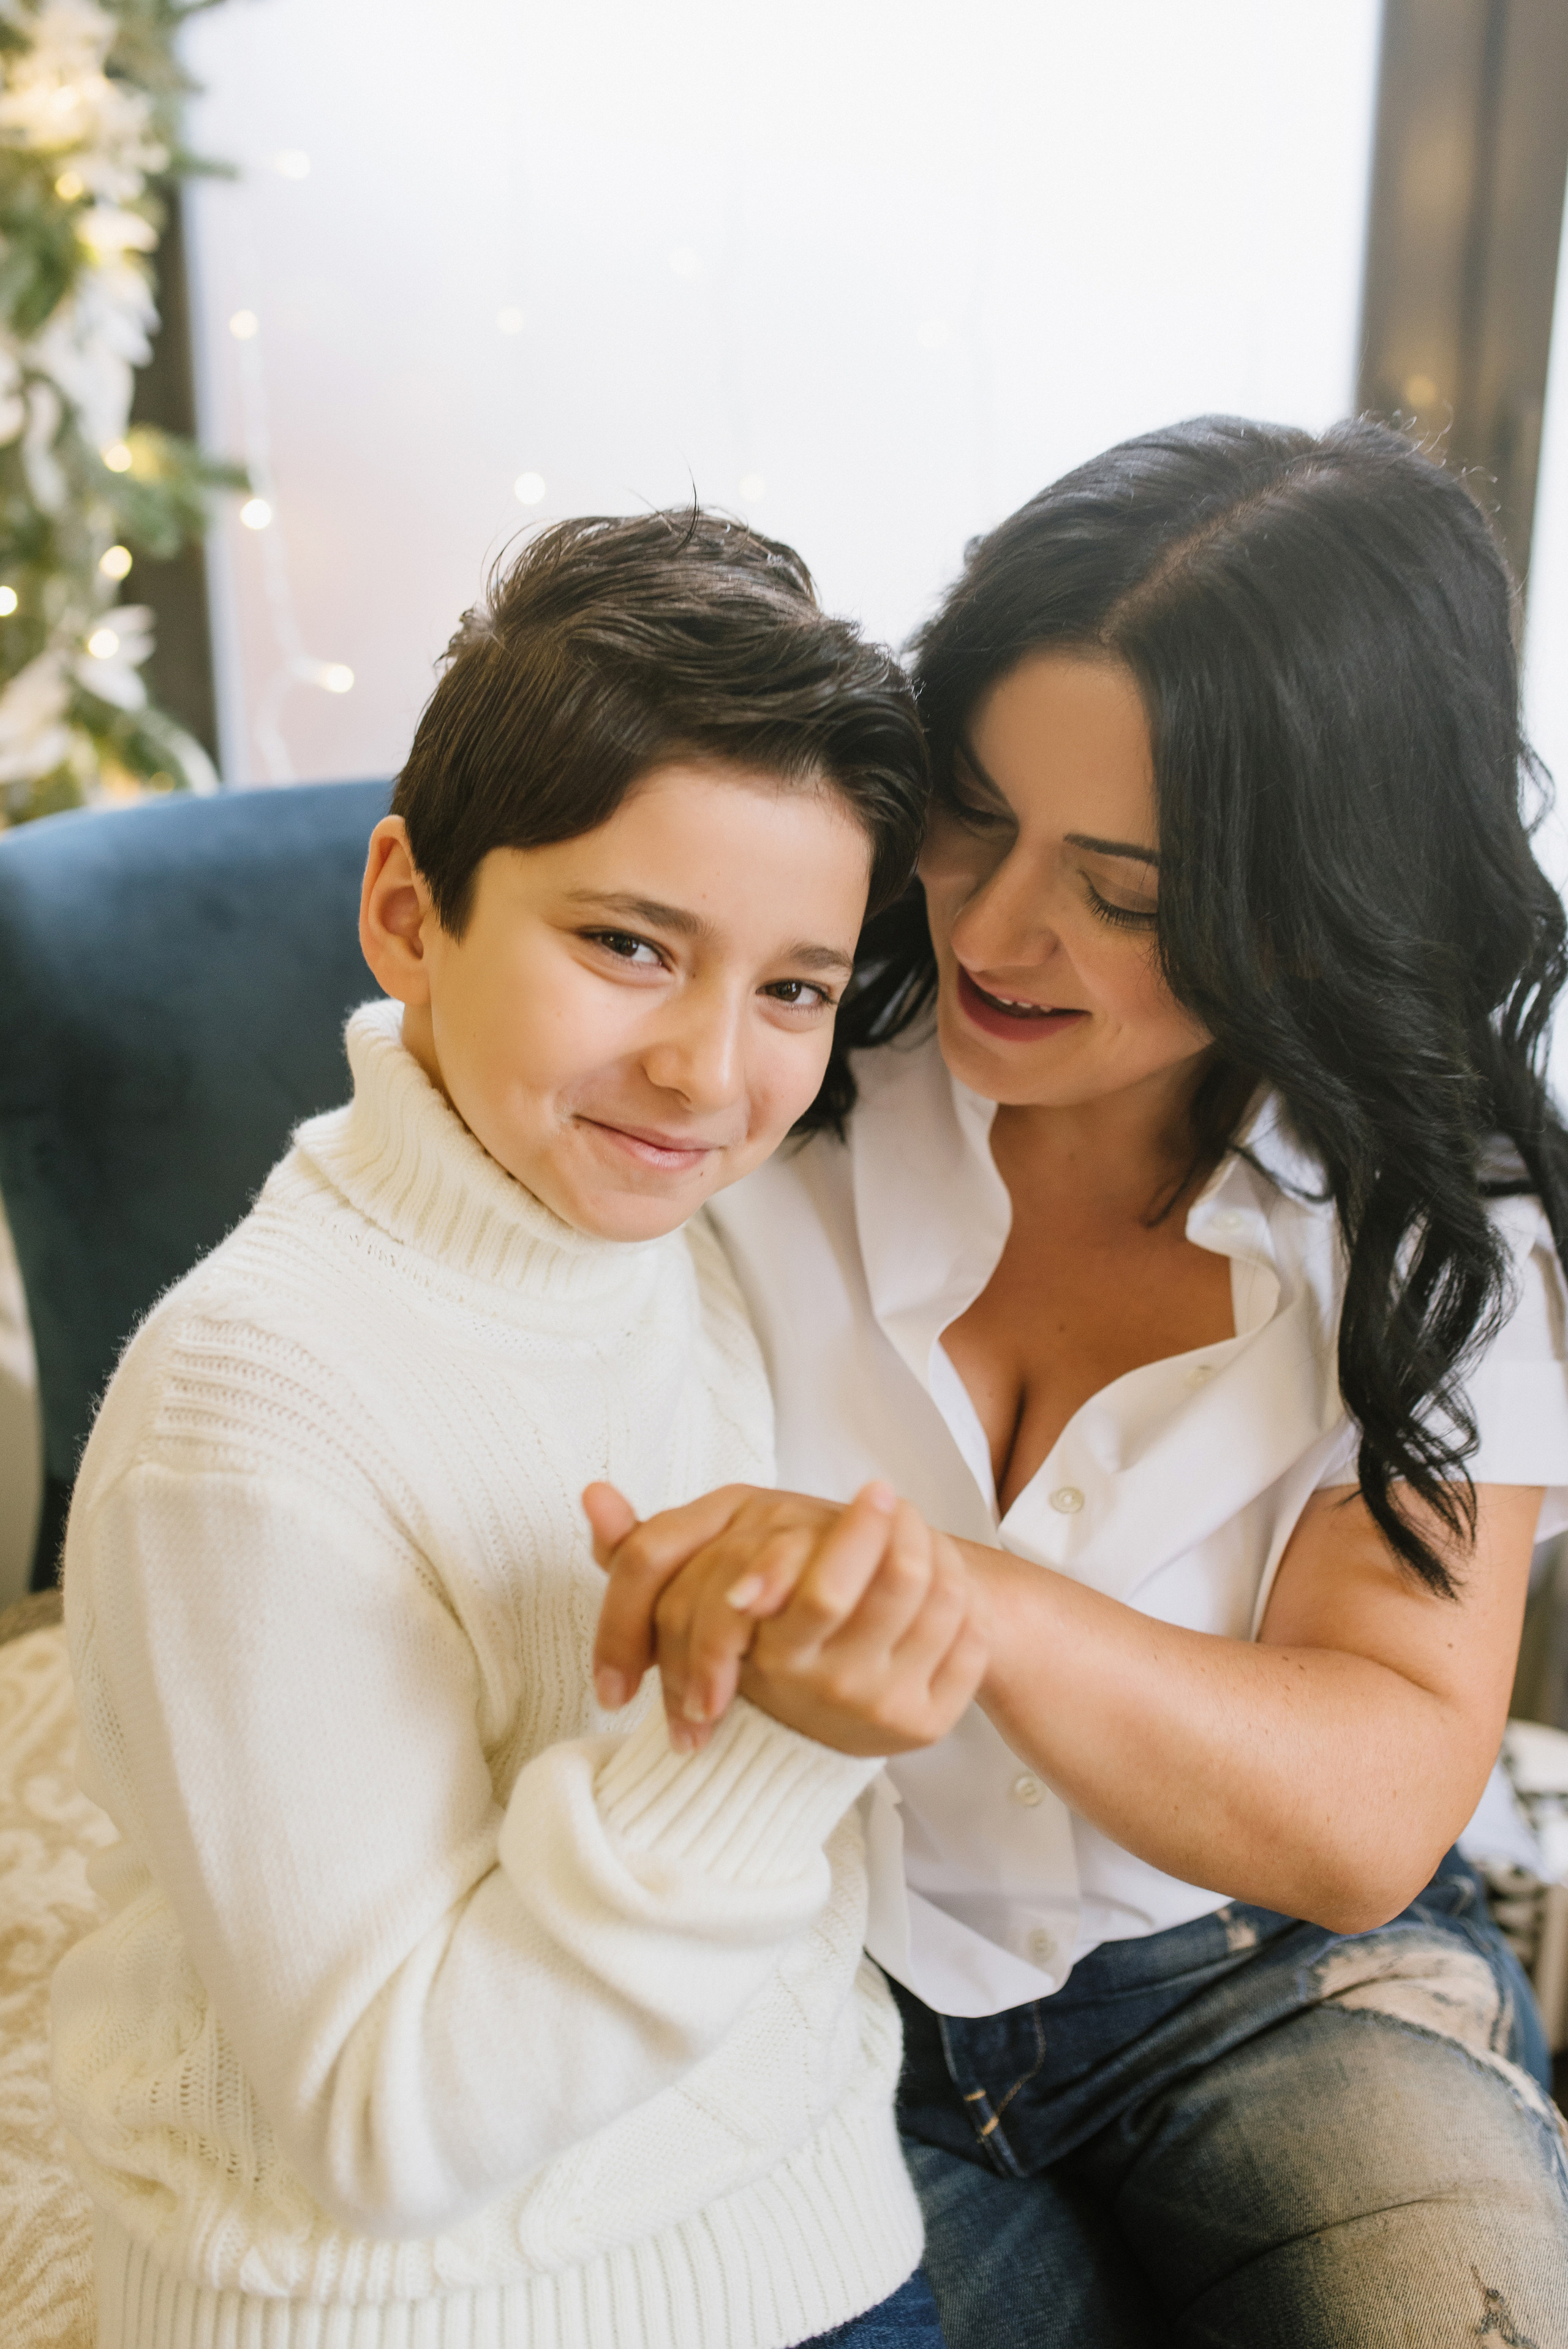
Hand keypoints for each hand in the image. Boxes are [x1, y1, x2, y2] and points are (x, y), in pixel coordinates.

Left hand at [586, 1482, 842, 1721]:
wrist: (896, 1562)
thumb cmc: (798, 1571)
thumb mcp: (723, 1567)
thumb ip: (651, 1549)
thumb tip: (593, 1495)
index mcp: (717, 1511)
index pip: (643, 1556)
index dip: (618, 1626)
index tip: (612, 1695)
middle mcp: (754, 1510)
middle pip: (685, 1581)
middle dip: (671, 1661)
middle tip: (676, 1726)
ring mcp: (800, 1524)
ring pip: (733, 1583)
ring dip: (714, 1655)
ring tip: (707, 1713)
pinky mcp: (847, 1545)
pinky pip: (803, 1585)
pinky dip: (774, 1630)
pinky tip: (765, 1678)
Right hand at [736, 1491, 988, 1755]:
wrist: (814, 1727)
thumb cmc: (790, 1643)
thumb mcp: (762, 1605)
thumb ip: (768, 1573)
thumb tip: (745, 1594)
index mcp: (784, 1655)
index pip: (829, 1590)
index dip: (862, 1528)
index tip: (877, 1491)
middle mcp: (837, 1687)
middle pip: (904, 1580)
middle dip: (910, 1525)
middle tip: (901, 1509)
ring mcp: (887, 1709)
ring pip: (948, 1599)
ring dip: (942, 1552)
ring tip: (923, 1543)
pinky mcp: (930, 1725)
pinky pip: (974, 1637)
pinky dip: (966, 1598)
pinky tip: (941, 1588)